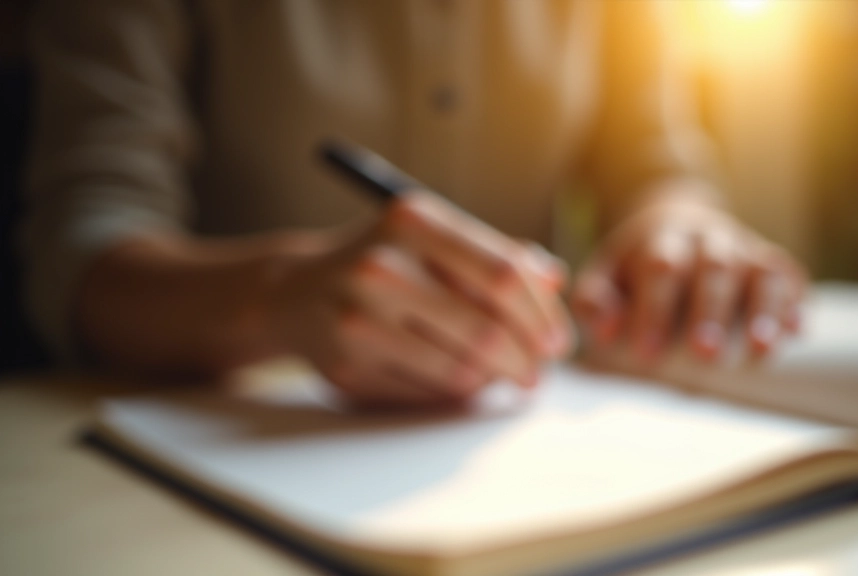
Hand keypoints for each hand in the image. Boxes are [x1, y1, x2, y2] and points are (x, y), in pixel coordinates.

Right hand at [267, 191, 573, 408]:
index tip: (559, 341)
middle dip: (524, 361)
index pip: (502, 274)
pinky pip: (427, 393)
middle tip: (538, 374)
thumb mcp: (434, 238)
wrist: (295, 293)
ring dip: (493, 381)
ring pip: (459, 370)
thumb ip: (497, 254)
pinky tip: (459, 382)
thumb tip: (556, 281)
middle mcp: (381, 266)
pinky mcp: (347, 366)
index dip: (541, 314)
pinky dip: (455, 393)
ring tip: (502, 376)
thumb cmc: (385, 262)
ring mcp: (358, 319)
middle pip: (485, 331)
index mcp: (412, 222)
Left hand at [572, 192, 805, 361]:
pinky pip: (791, 277)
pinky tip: (797, 332)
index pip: (660, 270)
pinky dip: (796, 302)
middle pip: (714, 268)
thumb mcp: (605, 275)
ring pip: (760, 272)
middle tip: (704, 355)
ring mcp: (745, 249)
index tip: (646, 355)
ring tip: (761, 350)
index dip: (654, 312)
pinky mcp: (773, 263)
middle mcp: (709, 239)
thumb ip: (595, 302)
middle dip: (710, 311)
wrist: (678, 219)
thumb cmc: (636, 266)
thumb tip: (606, 333)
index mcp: (663, 240)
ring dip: (763, 310)